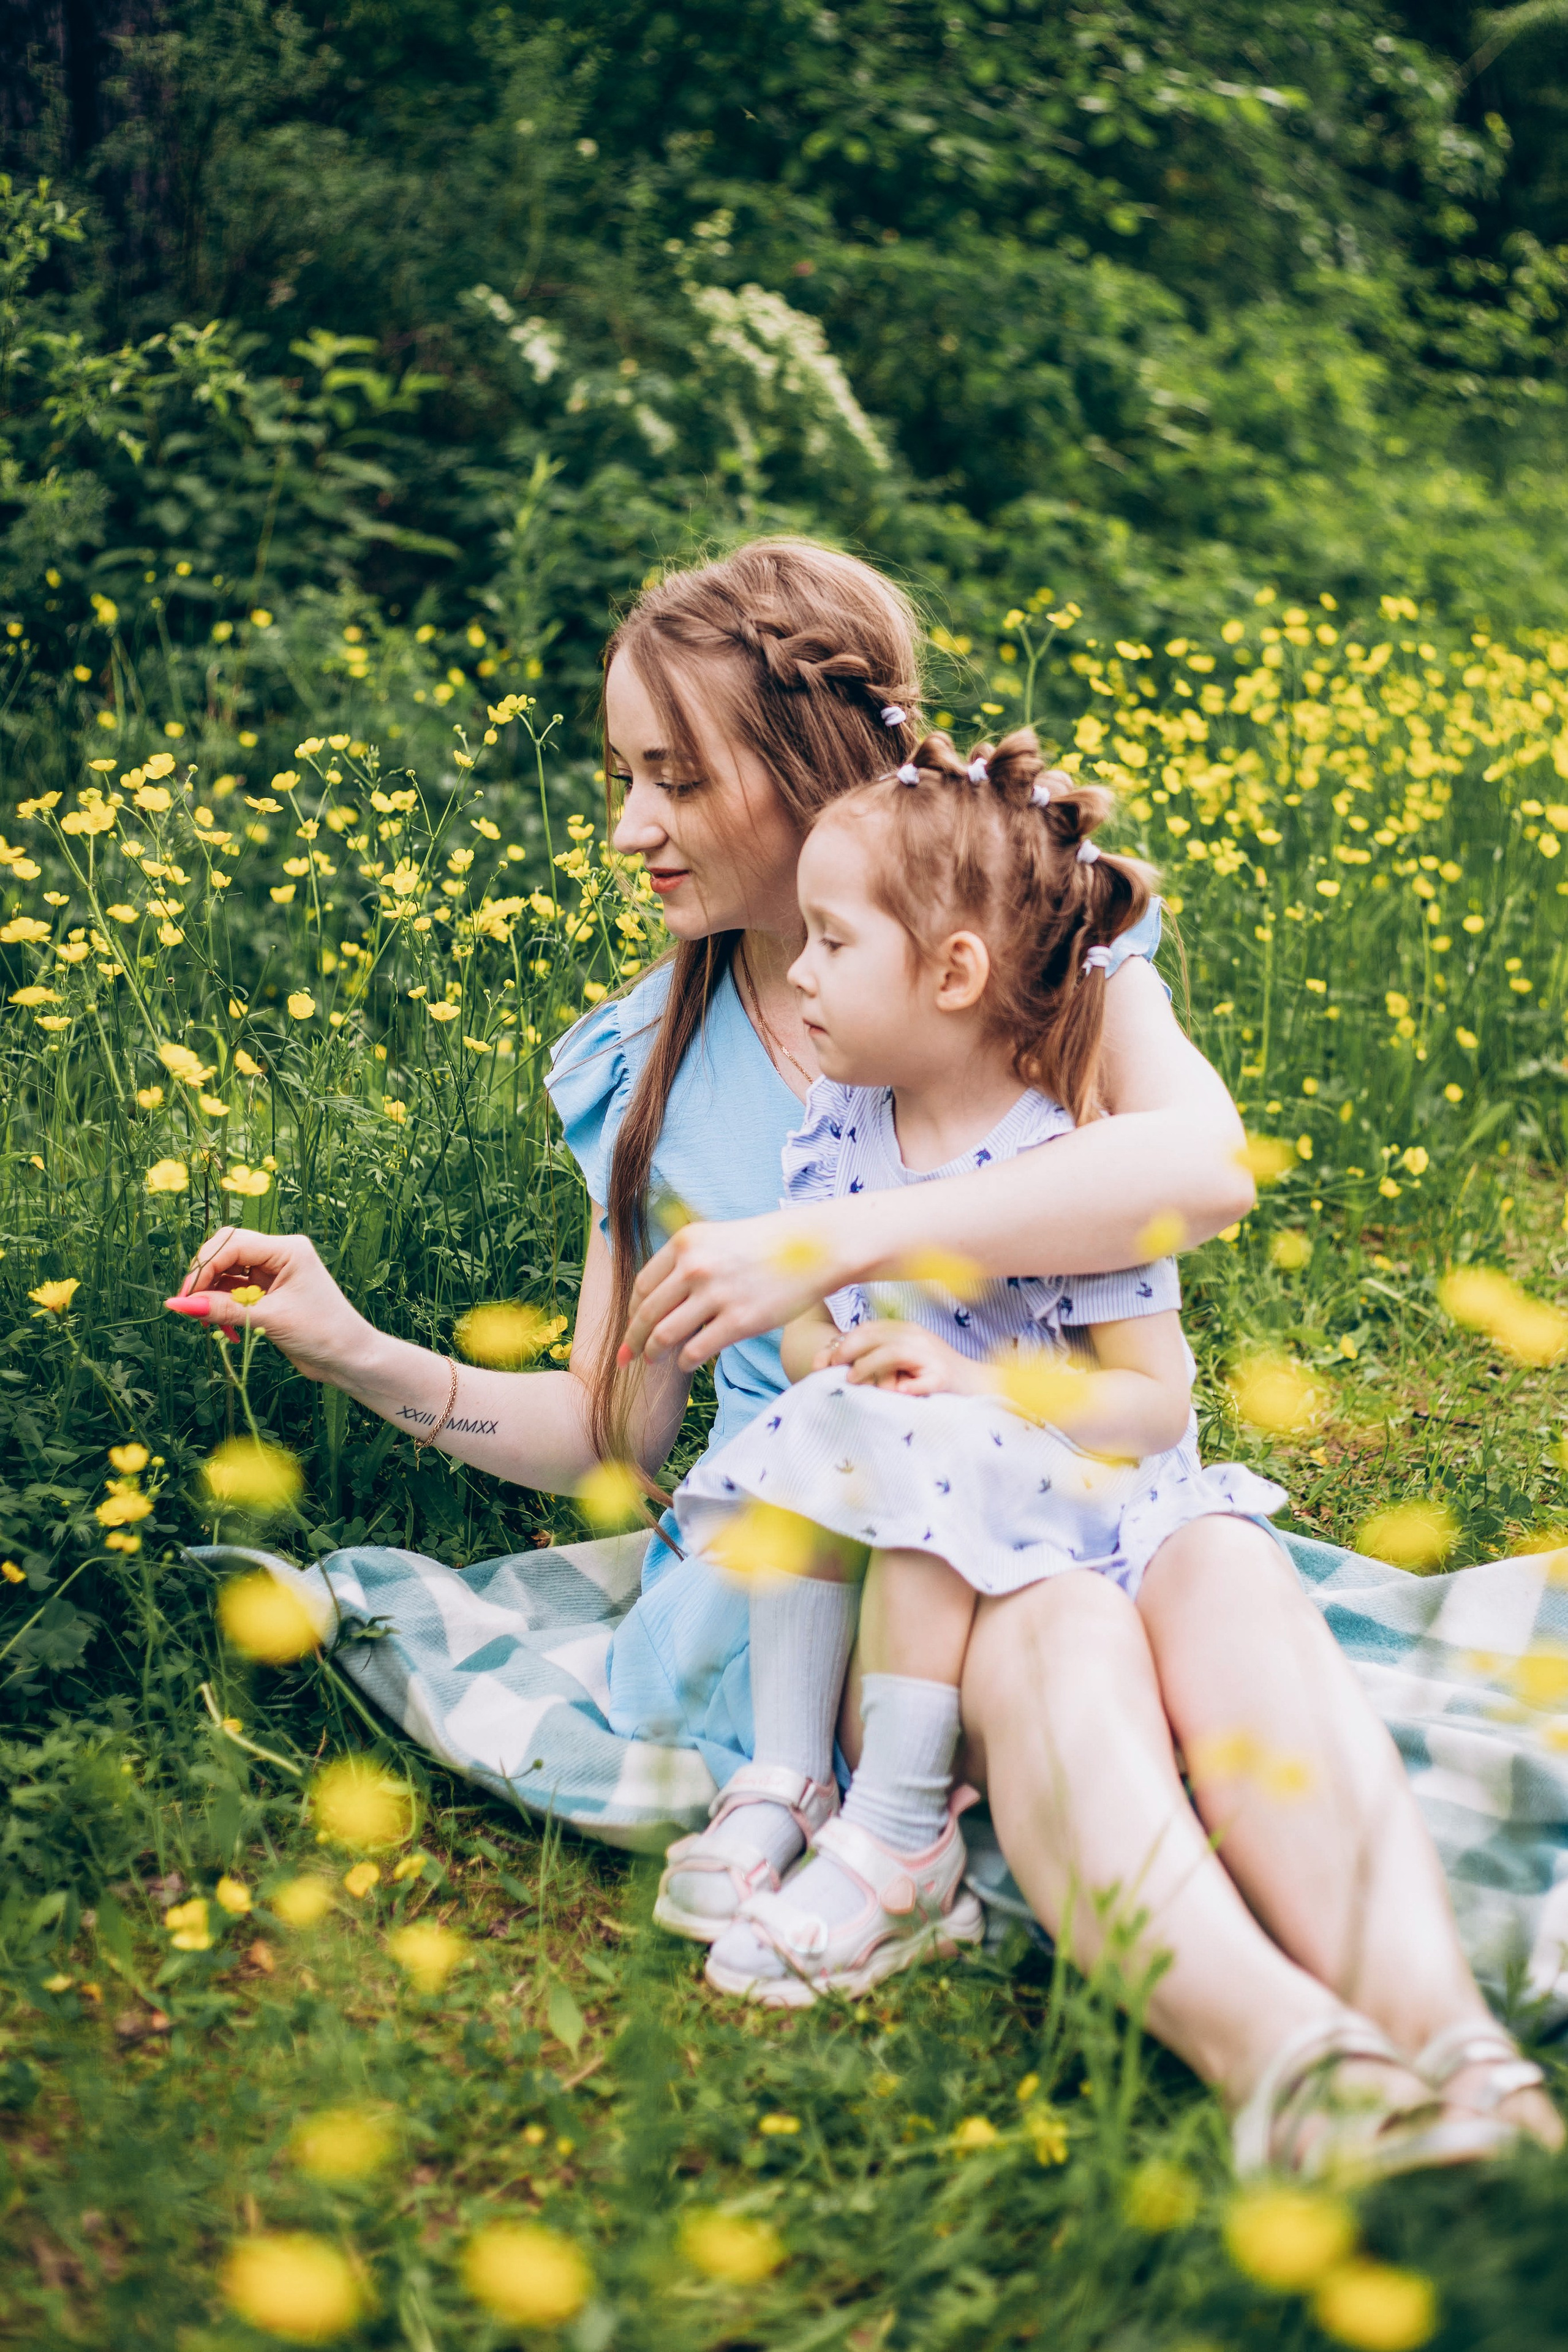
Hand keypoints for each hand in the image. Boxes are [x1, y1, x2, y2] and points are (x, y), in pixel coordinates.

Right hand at [164, 1228, 369, 1385]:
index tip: (187, 1297)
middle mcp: (280, 1255)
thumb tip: (177, 1304)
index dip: (204, 1268)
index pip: (232, 1244)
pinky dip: (225, 1309)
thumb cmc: (321, 1333)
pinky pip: (235, 1292)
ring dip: (214, 1298)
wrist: (349, 1358)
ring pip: (228, 1274)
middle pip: (226, 1253)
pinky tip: (227, 1330)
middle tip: (192, 1309)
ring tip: (212, 1326)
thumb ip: (222, 1310)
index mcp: (287, 1249)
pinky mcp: (269, 1292)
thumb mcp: (268, 1320)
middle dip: (206, 1280)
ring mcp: (274, 1273)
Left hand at [621, 1208, 847, 1371]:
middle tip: (627, 1357)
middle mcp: (695, 1267)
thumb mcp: (717, 1238)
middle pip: (646, 1313)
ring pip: (664, 1335)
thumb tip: (656, 1297)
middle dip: (633, 1340)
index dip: (631, 1312)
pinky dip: (685, 1362)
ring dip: (653, 1354)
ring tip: (654, 1361)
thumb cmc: (765, 1245)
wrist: (813, 1248)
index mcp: (685, 1243)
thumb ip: (687, 1261)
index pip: (642, 1286)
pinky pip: (695, 1351)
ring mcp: (717, 1295)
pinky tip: (688, 1362)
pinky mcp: (739, 1321)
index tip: (630, 1329)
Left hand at [815, 1320, 983, 1396]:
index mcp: (906, 1330)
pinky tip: (895, 1394)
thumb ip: (875, 1355)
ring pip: (893, 1352)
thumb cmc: (933, 1374)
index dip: (841, 1342)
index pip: (868, 1329)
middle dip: (847, 1349)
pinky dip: (908, 1387)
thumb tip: (833, 1360)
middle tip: (828, 1368)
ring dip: (868, 1365)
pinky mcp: (943, 1377)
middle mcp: (917, 1337)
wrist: (977, 1383)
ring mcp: (931, 1356)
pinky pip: (923, 1380)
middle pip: (875, 1335)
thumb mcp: (902, 1359)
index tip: (820, 1361)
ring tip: (851, 1380)